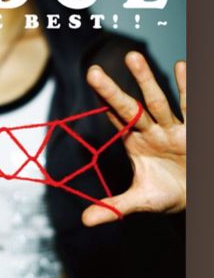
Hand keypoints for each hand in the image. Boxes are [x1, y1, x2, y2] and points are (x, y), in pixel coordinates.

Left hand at [83, 52, 185, 225]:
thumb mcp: (139, 202)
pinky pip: (190, 106)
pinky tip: (181, 66)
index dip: (102, 103)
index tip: (88, 86)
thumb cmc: (164, 195)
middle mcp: (151, 130)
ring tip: (133, 57)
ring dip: (146, 80)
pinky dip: (187, 87)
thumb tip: (85, 221)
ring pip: (158, 101)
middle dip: (112, 91)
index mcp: (135, 142)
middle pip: (129, 107)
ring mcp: (172, 127)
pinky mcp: (193, 130)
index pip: (115, 119)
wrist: (193, 196)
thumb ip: (113, 208)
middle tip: (93, 72)